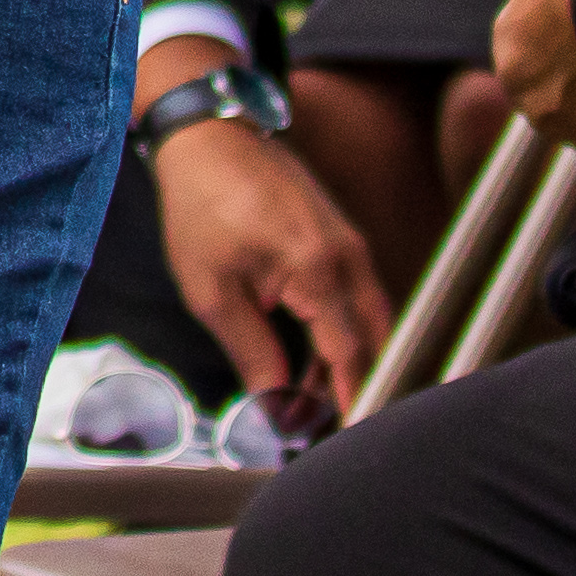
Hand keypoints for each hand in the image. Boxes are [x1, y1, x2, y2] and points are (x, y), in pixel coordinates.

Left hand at [140, 43, 390, 417]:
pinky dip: (341, 333)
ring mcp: (349, 245)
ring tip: (309, 404)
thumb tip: (277, 407)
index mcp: (317, 270)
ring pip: (369, 322)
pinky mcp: (341, 240)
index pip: (350, 354)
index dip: (351, 402)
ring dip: (347, 363)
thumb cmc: (201, 205)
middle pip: (374, 341)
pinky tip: (310, 361)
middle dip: (357, 388)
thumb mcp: (213, 290)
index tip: (354, 440)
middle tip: (331, 429)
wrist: (207, 135)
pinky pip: (356, 299)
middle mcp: (347, 258)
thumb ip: (253, 353)